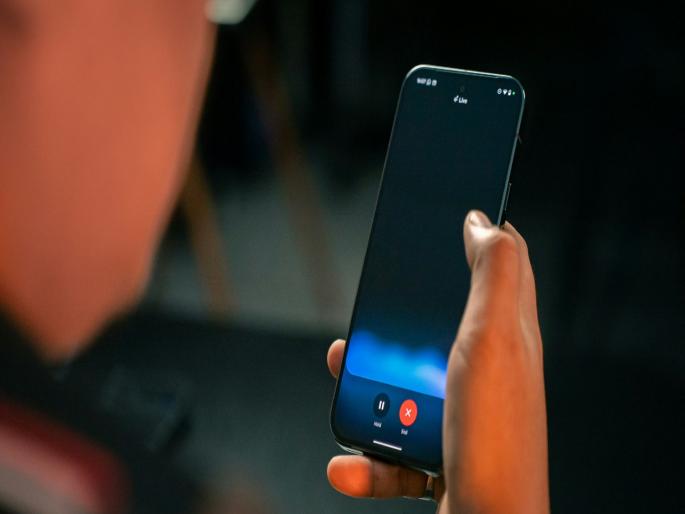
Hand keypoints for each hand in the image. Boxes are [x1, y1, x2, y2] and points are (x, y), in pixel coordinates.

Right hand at [326, 210, 548, 513]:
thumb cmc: (493, 439)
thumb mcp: (495, 341)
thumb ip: (494, 276)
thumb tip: (484, 221)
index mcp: (506, 337)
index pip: (501, 268)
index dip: (477, 237)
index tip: (446, 216)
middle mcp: (486, 372)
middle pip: (436, 324)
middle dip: (393, 323)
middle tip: (367, 317)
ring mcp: (460, 414)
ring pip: (402, 383)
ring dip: (364, 388)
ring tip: (344, 382)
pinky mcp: (437, 454)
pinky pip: (390, 447)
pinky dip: (365, 460)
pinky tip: (348, 464)